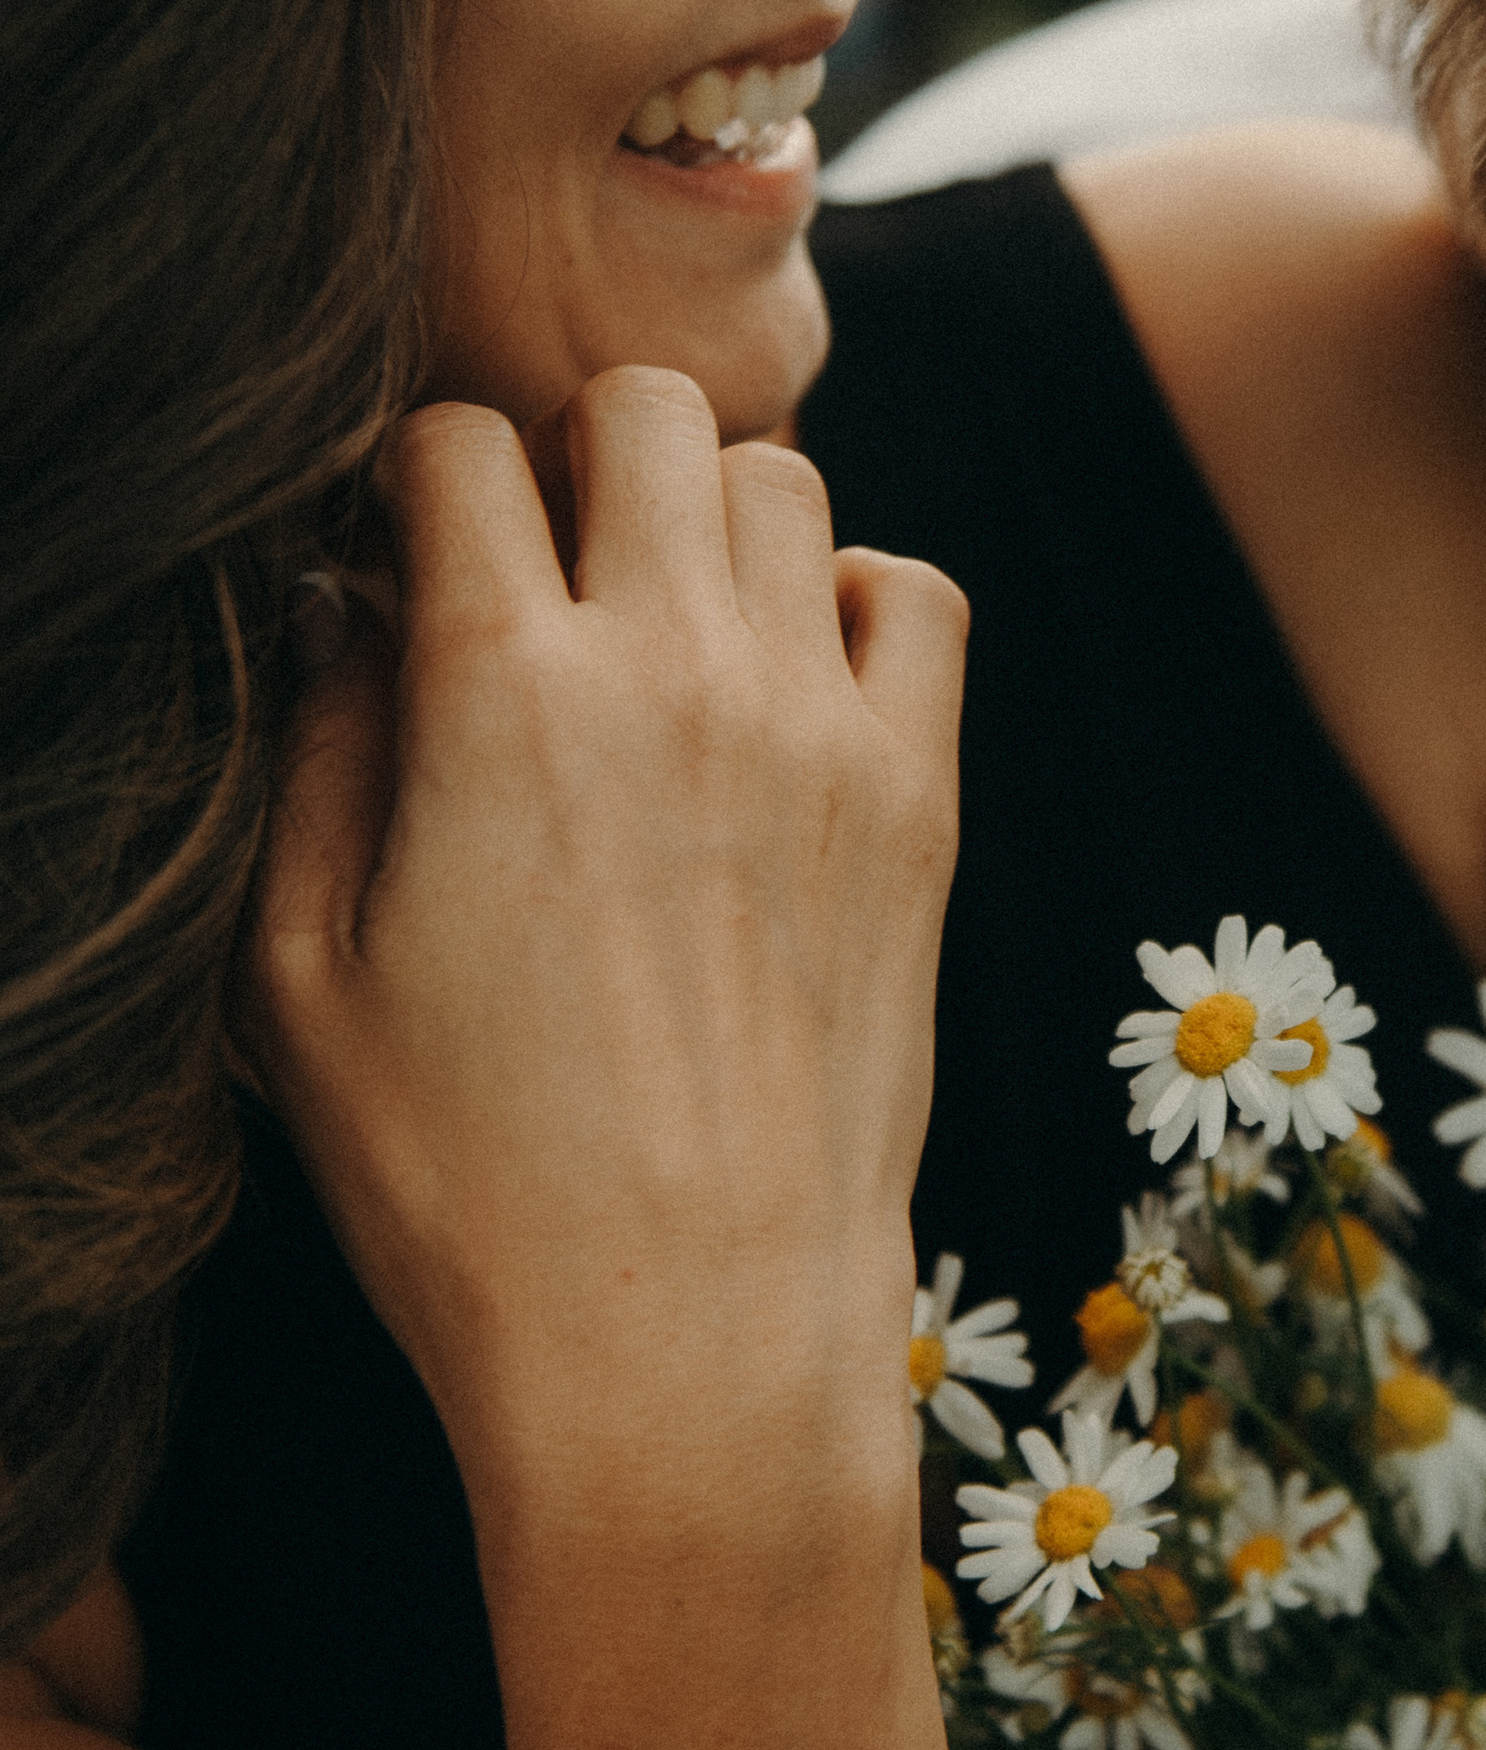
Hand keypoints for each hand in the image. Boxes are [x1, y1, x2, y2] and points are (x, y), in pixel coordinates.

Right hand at [245, 369, 965, 1552]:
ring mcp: (817, 726)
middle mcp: (673, 671)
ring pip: (785, 481)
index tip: (410, 557)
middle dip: (574, 453)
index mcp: (501, 693)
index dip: (412, 482)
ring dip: (711, 519)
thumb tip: (337, 599)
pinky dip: (859, 599)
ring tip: (666, 627)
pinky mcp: (919, 800)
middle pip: (645, 409)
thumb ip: (311, 758)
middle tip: (547, 568)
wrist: (687, 1340)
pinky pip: (920, 595)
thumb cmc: (465, 1189)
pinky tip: (793, 682)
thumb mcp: (301, 984)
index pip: (455, 442)